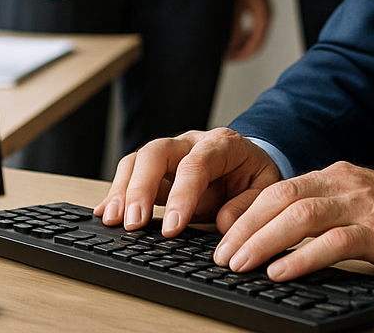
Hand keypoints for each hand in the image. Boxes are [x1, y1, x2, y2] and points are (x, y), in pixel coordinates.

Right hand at [95, 128, 280, 232]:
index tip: (172, 229)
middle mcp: (192, 143)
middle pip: (158, 152)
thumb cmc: (255, 174)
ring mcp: (172, 153)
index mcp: (223, 144)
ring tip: (113, 221)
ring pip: (139, 159)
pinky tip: (107, 212)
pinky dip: (116, 192)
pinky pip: (131, 172)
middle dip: (141, 187)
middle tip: (133, 223)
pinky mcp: (157, 168)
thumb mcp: (266, 188)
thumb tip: (225, 222)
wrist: (250, 161)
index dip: (182, 195)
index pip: (197, 163)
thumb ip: (249, 204)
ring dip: (122, 190)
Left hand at [211, 162, 373, 280]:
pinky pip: (334, 242)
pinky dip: (302, 257)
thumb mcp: (358, 201)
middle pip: (282, 197)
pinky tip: (282, 272)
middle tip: (220, 255)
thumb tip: (277, 231)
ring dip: (264, 241)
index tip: (219, 233)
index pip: (279, 187)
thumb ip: (324, 208)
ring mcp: (362, 206)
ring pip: (301, 216)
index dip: (245, 211)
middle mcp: (344, 184)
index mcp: (336, 176)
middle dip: (245, 227)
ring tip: (240, 264)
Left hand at [227, 0, 270, 60]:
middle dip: (241, 51)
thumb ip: (233, 27)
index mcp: (263, 18)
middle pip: (257, 42)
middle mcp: (266, 17)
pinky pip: (254, 28)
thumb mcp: (235, 7)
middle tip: (227, 56)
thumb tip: (229, 45)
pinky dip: (244, 35)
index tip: (229, 59)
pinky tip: (234, 34)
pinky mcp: (259, 8)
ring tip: (227, 47)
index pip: (255, 45)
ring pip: (256, 36)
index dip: (242, 55)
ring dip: (242, 43)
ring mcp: (264, 13)